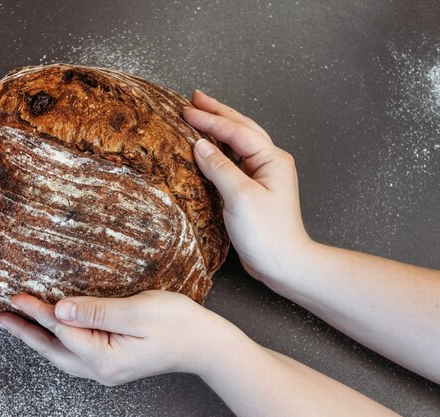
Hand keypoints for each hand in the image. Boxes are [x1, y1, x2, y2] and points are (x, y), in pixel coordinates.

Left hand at [0, 290, 228, 385]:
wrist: (206, 344)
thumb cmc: (177, 324)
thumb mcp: (137, 312)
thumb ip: (96, 311)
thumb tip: (60, 308)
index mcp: (104, 357)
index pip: (61, 329)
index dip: (36, 311)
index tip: (15, 296)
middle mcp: (102, 369)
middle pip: (54, 350)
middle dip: (26, 333)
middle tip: (1, 318)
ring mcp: (108, 369)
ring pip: (63, 355)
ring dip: (39, 340)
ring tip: (18, 326)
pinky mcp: (114, 362)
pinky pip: (76, 354)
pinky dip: (58, 342)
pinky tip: (55, 334)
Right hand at [183, 90, 311, 288]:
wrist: (283, 263)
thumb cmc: (267, 233)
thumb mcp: (240, 197)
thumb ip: (219, 168)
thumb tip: (199, 145)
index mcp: (271, 159)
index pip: (236, 131)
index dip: (210, 119)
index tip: (186, 110)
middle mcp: (270, 162)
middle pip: (240, 128)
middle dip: (217, 112)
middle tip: (194, 98)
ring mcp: (263, 175)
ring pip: (238, 142)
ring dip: (219, 127)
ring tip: (200, 113)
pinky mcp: (253, 189)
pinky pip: (234, 160)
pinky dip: (219, 149)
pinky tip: (208, 147)